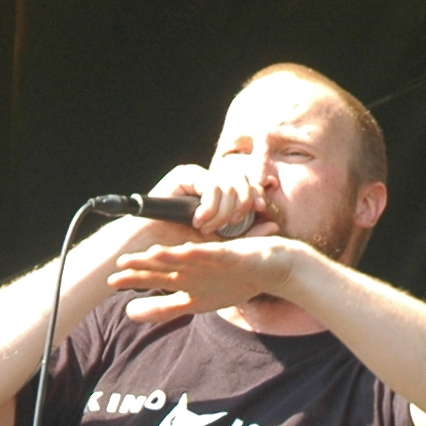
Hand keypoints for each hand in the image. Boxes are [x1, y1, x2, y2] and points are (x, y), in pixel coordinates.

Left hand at [108, 235, 296, 321]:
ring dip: (170, 255)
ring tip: (151, 254)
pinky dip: (201, 253)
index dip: (135, 279)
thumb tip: (128, 314)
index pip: (155, 277)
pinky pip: (214, 253)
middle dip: (145, 265)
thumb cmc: (233, 282)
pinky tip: (189, 252)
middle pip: (166, 265)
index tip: (111, 282)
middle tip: (120, 263)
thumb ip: (163, 308)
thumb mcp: (194, 303)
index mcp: (184, 276)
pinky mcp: (230, 253)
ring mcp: (211, 258)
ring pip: (187, 256)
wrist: (272, 269)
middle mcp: (194, 265)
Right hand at [146, 160, 268, 239]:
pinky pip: (210, 184)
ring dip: (223, 209)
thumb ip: (247, 235)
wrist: (151, 250)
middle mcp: (211, 181)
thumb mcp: (222, 244)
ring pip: (228, 182)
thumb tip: (274, 224)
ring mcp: (198, 176)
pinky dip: (210, 205)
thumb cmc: (185, 250)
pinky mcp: (184, 175)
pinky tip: (199, 221)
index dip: (257, 195)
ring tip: (210, 228)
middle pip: (242, 179)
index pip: (248, 186)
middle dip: (243, 202)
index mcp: (222, 195)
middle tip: (234, 223)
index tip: (261, 210)